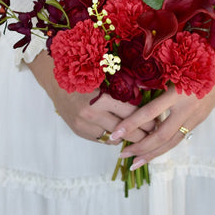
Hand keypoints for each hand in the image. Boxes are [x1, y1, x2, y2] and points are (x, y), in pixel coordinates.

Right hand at [26, 50, 155, 142]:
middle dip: (142, 134)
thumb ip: (122, 88)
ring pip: (114, 137)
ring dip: (128, 137)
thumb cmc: (83, 76)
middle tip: (155, 135)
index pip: (130, 113)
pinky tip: (121, 134)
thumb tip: (148, 98)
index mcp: (100, 98)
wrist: (56, 83)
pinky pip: (102, 139)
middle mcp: (92, 114)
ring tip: (142, 137)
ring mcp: (84, 125)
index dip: (147, 119)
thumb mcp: (104, 78)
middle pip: (124, 129)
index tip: (158, 122)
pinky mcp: (80, 132)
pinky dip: (112, 136)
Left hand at [109, 72, 214, 167]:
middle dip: (140, 147)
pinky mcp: (198, 122)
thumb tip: (129, 92)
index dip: (132, 124)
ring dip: (152, 154)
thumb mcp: (173, 70)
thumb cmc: (194, 64)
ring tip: (135, 162)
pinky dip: (164, 147)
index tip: (115, 133)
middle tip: (121, 154)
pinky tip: (152, 153)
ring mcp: (194, 118)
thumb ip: (154, 83)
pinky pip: (178, 138)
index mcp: (178, 93)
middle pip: (161, 135)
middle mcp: (186, 109)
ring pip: (171, 142)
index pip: (150, 113)